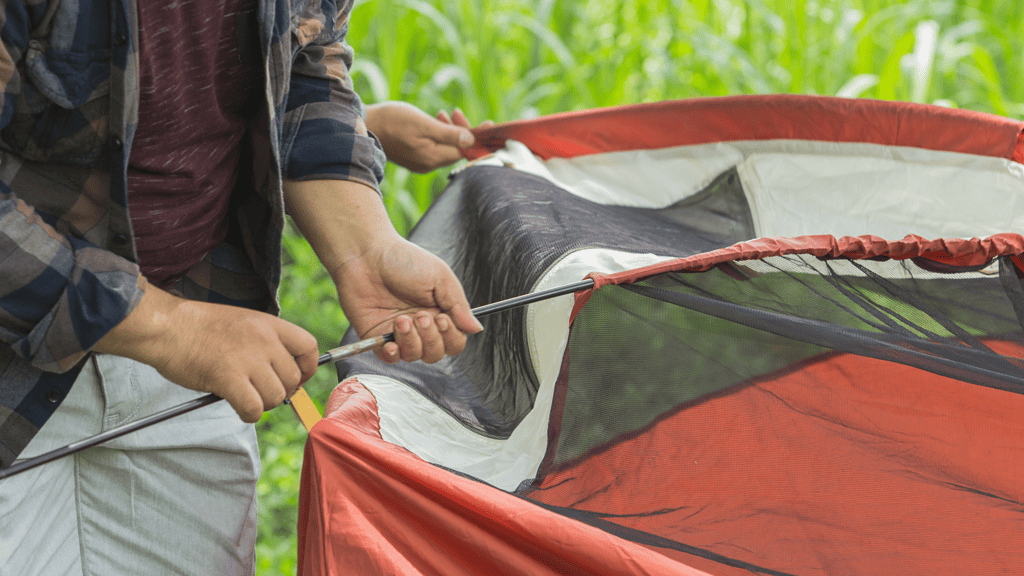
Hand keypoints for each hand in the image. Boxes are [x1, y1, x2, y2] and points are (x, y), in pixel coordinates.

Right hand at [94, 286, 319, 422]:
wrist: (167, 327)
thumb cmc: (199, 327)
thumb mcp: (243, 321)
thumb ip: (266, 342)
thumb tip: (281, 372)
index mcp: (270, 324)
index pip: (308, 348)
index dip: (306, 369)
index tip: (295, 378)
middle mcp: (264, 340)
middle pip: (292, 379)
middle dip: (281, 391)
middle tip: (261, 392)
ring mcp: (248, 359)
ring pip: (276, 396)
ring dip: (264, 404)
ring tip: (247, 398)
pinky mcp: (228, 378)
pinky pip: (254, 408)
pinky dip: (249, 414)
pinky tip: (238, 407)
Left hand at [331, 236, 482, 363]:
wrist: (366, 255)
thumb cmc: (404, 260)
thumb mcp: (440, 277)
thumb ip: (458, 305)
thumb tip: (476, 328)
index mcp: (440, 312)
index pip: (455, 340)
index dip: (451, 336)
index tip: (441, 317)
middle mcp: (421, 326)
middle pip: (437, 353)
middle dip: (431, 338)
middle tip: (420, 316)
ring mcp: (399, 333)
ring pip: (415, 356)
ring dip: (411, 340)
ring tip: (401, 319)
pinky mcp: (377, 337)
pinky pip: (391, 359)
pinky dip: (394, 353)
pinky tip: (391, 340)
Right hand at [365, 101, 493, 172]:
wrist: (364, 125)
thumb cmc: (392, 121)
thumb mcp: (423, 123)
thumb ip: (448, 133)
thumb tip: (471, 139)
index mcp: (432, 158)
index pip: (464, 151)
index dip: (478, 138)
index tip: (490, 125)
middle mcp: (428, 164)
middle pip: (456, 150)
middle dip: (463, 131)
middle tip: (459, 113)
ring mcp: (421, 162)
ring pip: (446, 147)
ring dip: (451, 130)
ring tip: (448, 113)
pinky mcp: (415, 157)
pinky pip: (435, 147)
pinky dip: (440, 134)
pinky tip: (437, 120)